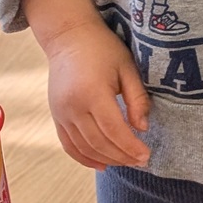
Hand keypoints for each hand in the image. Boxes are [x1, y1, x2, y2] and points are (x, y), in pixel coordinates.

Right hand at [26, 0, 151, 169]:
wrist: (69, 38)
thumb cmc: (104, 49)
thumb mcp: (128, 68)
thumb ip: (137, 98)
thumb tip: (142, 128)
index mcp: (92, 92)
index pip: (114, 130)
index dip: (131, 147)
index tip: (146, 156)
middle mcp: (73, 106)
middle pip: (99, 143)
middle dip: (122, 156)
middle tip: (141, 161)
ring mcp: (61, 113)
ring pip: (84, 147)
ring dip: (106, 159)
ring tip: (126, 162)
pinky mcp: (56, 116)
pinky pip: (68, 144)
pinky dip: (84, 158)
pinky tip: (102, 164)